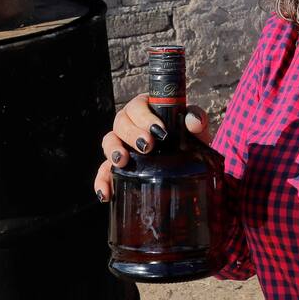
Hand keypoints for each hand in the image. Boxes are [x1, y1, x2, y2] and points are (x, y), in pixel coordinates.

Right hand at [92, 94, 212, 202]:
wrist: (191, 161)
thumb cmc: (188, 137)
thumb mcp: (193, 128)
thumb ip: (196, 120)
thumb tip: (193, 121)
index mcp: (146, 109)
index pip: (138, 106)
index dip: (145, 117)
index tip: (160, 130)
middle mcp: (130, 124)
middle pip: (121, 122)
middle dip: (132, 134)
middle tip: (148, 146)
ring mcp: (123, 145)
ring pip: (109, 142)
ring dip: (113, 150)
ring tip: (123, 161)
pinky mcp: (119, 166)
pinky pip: (105, 171)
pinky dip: (102, 180)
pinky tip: (106, 193)